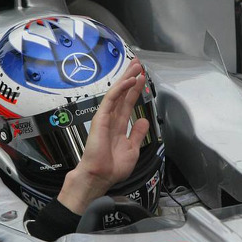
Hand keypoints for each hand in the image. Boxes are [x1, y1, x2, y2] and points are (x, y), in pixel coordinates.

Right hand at [57, 60, 149, 214]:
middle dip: (130, 78)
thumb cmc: (111, 168)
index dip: (135, 90)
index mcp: (118, 127)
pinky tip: (130, 81)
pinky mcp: (101, 118)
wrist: (99, 177)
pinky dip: (121, 88)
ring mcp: (105, 117)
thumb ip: (137, 134)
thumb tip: (143, 121)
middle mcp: (111, 119)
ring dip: (127, 78)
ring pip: (117, 92)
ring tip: (136, 66)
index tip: (142, 78)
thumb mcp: (132, 150)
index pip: (128, 103)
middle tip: (137, 64)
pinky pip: (111, 99)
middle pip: (123, 94)